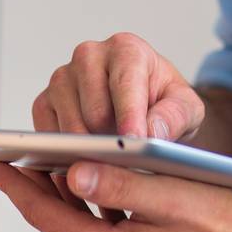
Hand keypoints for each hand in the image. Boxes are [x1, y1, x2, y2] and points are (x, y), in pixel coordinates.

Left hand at [0, 156, 231, 231]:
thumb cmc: (219, 225)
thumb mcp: (169, 197)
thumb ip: (120, 184)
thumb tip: (73, 172)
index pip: (47, 215)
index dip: (18, 186)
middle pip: (54, 224)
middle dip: (32, 190)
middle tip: (9, 159)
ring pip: (71, 230)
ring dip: (56, 199)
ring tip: (38, 167)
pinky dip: (80, 211)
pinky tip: (80, 188)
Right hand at [32, 32, 205, 221]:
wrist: (147, 105)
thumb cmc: (165, 104)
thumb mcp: (187, 110)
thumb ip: (174, 117)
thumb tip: (151, 133)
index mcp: (126, 50)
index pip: (124, 83)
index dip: (128, 116)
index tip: (133, 143)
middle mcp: (89, 56)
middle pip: (92, 111)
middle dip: (110, 145)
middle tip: (126, 172)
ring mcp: (62, 78)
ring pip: (68, 129)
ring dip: (88, 158)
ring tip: (111, 181)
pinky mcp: (45, 103)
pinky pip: (47, 138)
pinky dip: (66, 161)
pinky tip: (89, 174)